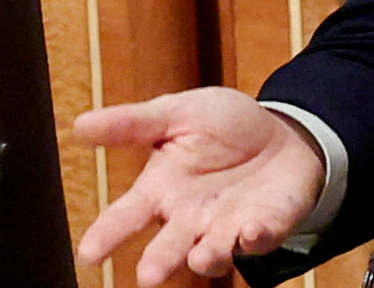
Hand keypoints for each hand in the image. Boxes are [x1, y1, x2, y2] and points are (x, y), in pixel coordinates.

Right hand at [74, 87, 324, 286]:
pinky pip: (259, 238)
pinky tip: (252, 230)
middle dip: (158, 261)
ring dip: (206, 256)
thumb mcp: (179, 114)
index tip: (89, 253)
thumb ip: (134, 123)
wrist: (282, 133)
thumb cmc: (223, 127)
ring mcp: (226, 226)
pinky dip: (256, 237)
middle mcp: (188, 218)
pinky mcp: (264, 227)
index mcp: (161, 190)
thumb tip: (80, 124)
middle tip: (147, 276)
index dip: (107, 235)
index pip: (125, 216)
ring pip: (211, 252)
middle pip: (167, 246)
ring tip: (199, 257)